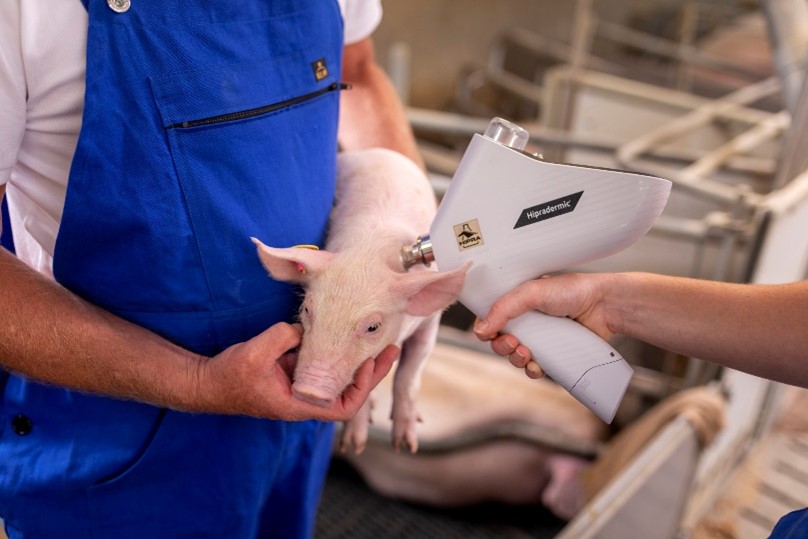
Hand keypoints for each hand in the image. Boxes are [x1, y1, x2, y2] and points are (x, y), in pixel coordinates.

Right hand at [193, 322, 397, 420]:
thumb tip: (304, 327)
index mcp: (299, 405)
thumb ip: (284, 338)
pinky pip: (320, 362)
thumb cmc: (230, 377)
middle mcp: (304, 397)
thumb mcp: (256, 354)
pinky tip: (344, 330)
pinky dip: (334, 349)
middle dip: (370, 371)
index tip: (367, 363)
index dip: (361, 388)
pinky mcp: (293, 371)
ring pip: (337, 376)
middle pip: (348, 390)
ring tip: (375, 337)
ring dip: (355, 359)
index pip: (343, 407)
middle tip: (389, 346)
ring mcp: (300, 385)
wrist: (206, 382)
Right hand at [473, 274, 611, 378]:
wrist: (604, 306)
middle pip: (500, 342)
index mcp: (516, 304)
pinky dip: (532, 370)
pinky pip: (535, 369)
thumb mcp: (532, 292)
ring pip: (515, 358)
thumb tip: (480, 329)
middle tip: (513, 343)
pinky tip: (537, 366)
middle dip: (501, 346)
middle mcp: (526, 322)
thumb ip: (504, 308)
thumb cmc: (572, 291)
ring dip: (515, 360)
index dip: (486, 329)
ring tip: (527, 353)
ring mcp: (540, 340)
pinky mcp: (553, 355)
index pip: (491, 319)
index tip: (490, 333)